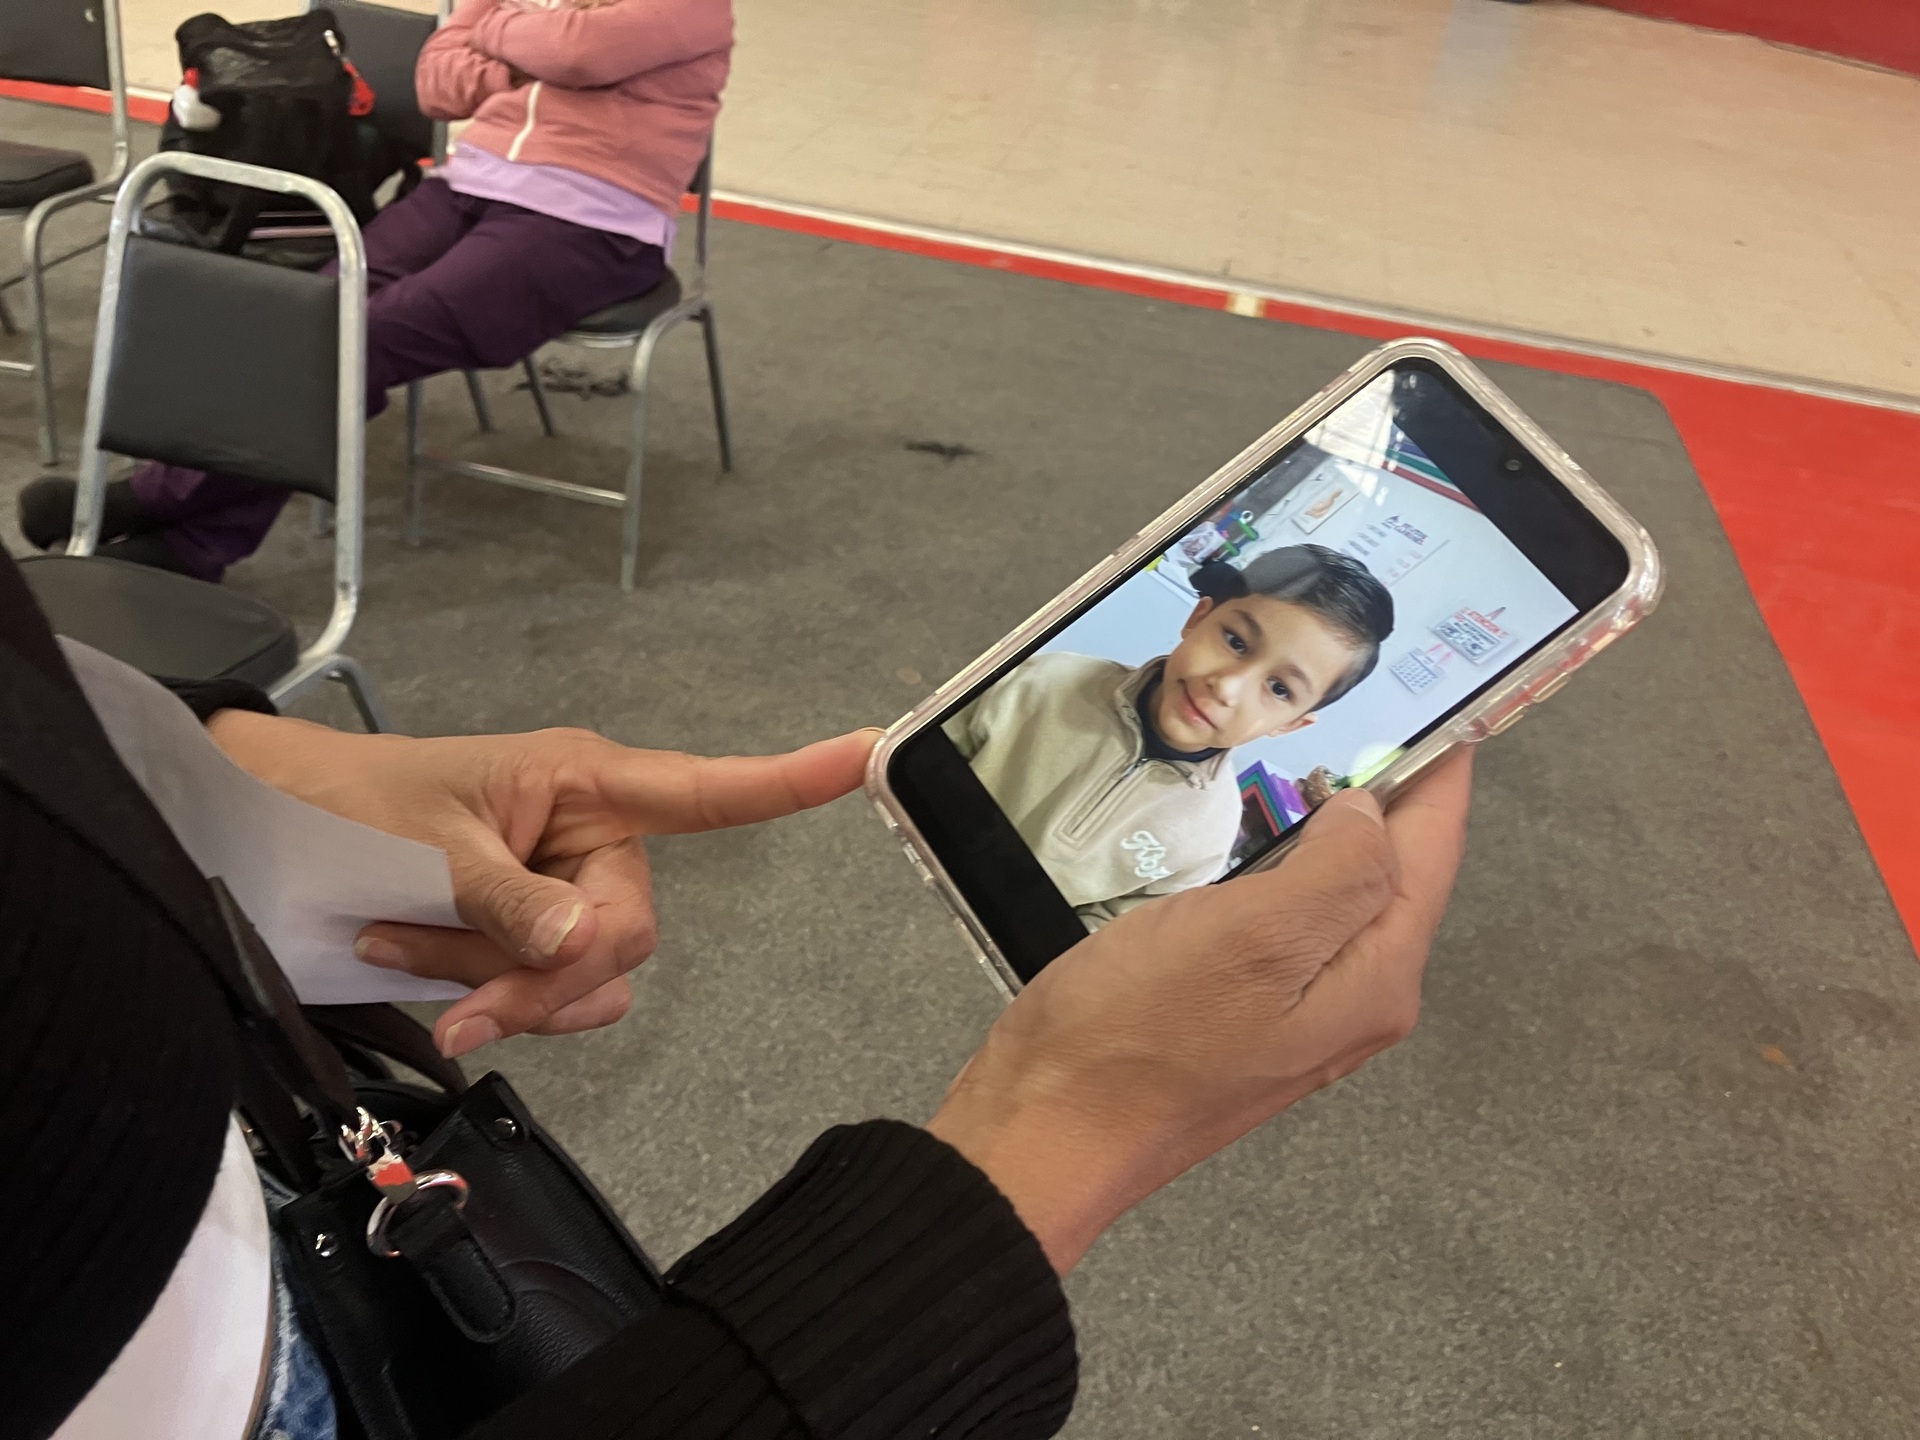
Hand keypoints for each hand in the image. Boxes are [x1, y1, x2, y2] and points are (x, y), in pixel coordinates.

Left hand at [208, 713, 877, 1056]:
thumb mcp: (431, 846)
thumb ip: (515, 902)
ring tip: (417, 960)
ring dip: (511, 995)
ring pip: (596, 981)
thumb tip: (591, 947)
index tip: (870, 755)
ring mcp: (562, 898)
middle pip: (630, 931)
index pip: (702, 789)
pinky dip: (495, 1007)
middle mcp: (590, 840)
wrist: (275, 840)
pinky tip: (427, 982)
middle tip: (462, 1000)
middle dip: (548, 976)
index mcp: (583, 784)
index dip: (786, 781)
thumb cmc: (352, 805)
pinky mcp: (531, 946)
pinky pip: (557, 1003)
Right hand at [929, 749, 1471, 1272]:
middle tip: (1381, 707)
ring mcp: (1297, 1011)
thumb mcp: (1251, 935)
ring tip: (1322, 752)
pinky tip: (1257, 837)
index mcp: (1373, 979)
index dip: (1442, 770)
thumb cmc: (1136, 1037)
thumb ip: (1336, 869)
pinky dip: (1285, 865)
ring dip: (1336, 827)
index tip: (1450, 696)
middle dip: (1394, 794)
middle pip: (1395, 876)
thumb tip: (1373, 813)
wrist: (1045, 1132)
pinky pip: (1288, 922)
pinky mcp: (1241, 1010)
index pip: (1433, 851)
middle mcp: (1352, 1000)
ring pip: (1338, 897)